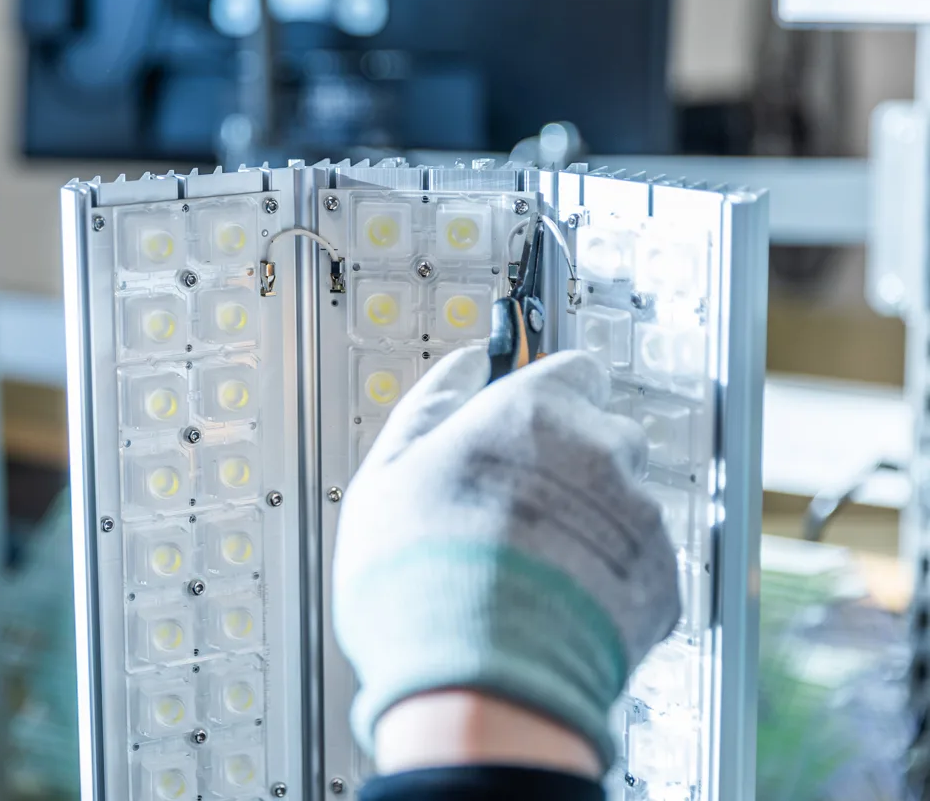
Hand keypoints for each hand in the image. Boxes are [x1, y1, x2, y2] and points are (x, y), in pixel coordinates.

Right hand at [332, 347, 681, 769]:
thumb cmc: (420, 576)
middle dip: (571, 465)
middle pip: (605, 437)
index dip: (547, 398)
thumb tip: (463, 366)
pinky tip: (557, 606)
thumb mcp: (387, 473)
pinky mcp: (663, 582)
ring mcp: (640, 517)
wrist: (478, 685)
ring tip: (532, 570)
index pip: (573, 370)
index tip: (525, 423)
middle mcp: (601, 451)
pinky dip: (609, 583)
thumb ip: (430, 405)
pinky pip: (640, 568)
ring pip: (624, 505)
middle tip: (516, 509)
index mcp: (533, 411)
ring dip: (591, 527)